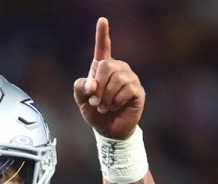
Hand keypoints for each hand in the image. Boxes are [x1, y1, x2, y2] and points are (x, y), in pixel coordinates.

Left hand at [73, 17, 144, 139]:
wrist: (109, 130)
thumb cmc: (95, 112)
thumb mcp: (81, 100)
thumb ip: (80, 88)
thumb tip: (92, 84)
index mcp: (103, 67)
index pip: (103, 47)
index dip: (102, 34)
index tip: (102, 20)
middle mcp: (118, 69)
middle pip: (106, 66)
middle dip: (98, 86)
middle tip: (95, 102)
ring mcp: (130, 78)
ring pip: (116, 79)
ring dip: (106, 97)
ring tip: (104, 107)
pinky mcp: (137, 90)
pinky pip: (126, 90)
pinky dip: (115, 101)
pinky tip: (115, 107)